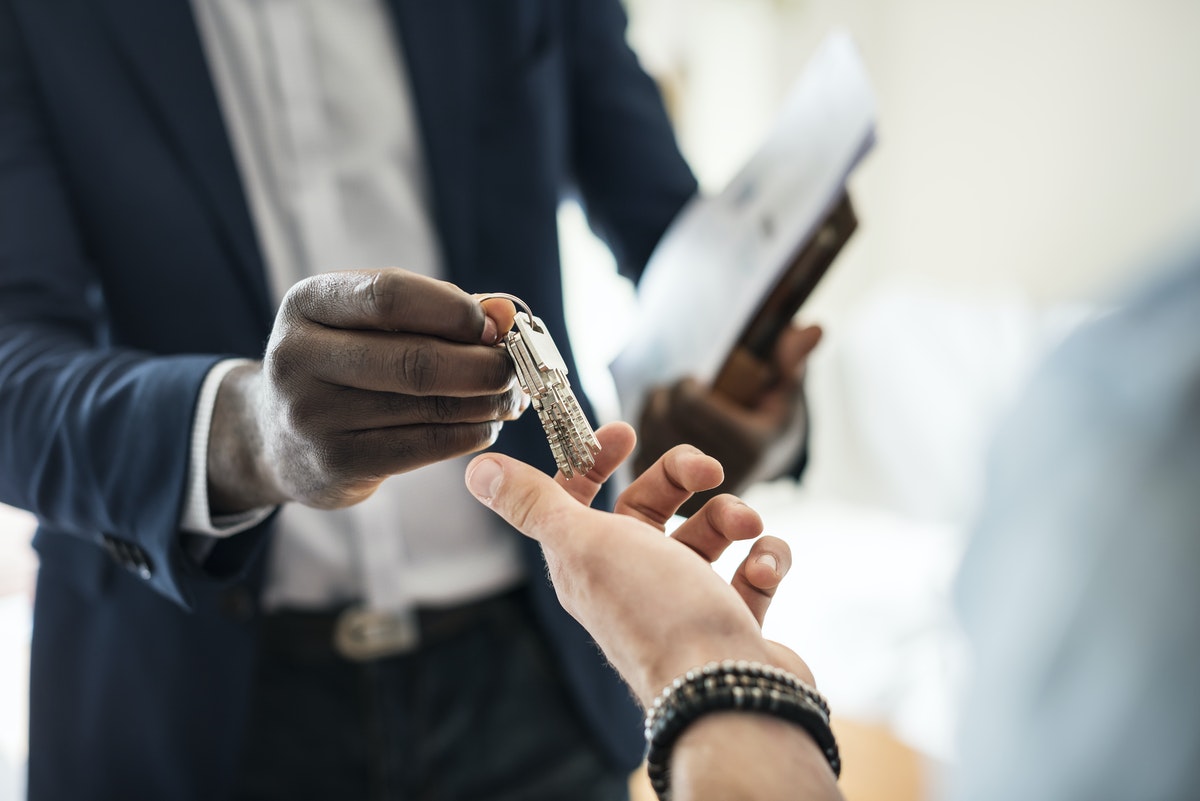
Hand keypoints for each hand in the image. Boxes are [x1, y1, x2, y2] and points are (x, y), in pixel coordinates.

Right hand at [208, 269, 524, 511]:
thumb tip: (504, 312)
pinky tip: (486, 426)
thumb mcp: (370, 323)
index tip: (496, 325)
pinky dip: (469, 434)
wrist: (276, 437)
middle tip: (516, 369)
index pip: (390, 295)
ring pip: (426, 407)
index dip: (455, 310)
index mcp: (307, 303)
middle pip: (415, 359)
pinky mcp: (334, 463)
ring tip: (509, 398)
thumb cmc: (345, 364)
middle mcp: (298, 357)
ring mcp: (312, 415)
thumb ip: (438, 310)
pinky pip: (423, 446)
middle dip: (482, 365)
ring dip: (485, 403)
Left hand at [465, 422, 812, 705]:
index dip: (595, 460)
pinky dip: (765, 559)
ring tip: (747, 527)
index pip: (579, 498)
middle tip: (710, 471)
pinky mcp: (731, 622)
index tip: (625, 433)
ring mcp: (685, 603)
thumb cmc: (654, 612)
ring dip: (731, 516)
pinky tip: (764, 567)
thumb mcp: (583, 543)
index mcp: (587, 562)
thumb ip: (534, 503)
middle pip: (651, 507)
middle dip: (682, 477)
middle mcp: (632, 581)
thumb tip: (477, 469)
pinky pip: (752, 572)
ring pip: (708, 534)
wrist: (726, 692)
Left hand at [635, 324, 821, 515]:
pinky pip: (638, 456)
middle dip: (667, 395)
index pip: (689, 402)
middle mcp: (720, 476)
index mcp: (750, 448)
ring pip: (646, 435)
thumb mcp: (785, 391)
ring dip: (653, 412)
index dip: (685, 384)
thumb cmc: (769, 419)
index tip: (696, 381)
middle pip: (664, 417)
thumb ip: (792, 360)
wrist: (756, 468)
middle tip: (681, 391)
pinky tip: (661, 430)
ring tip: (672, 407)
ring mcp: (693, 494)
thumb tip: (814, 329)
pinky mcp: (668, 503)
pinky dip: (644, 438)